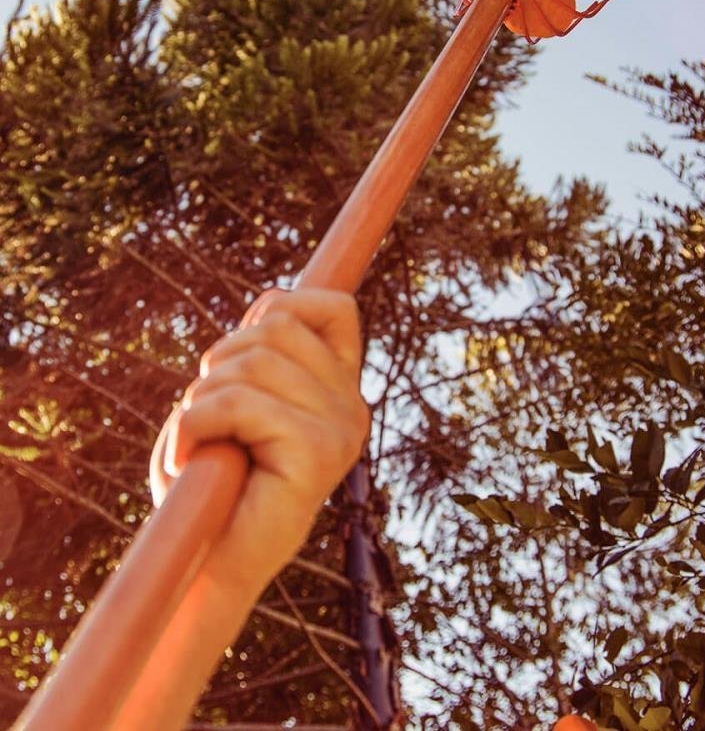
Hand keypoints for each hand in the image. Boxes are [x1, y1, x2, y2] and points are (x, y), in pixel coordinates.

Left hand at [150, 288, 368, 596]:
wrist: (207, 568)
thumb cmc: (211, 483)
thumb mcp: (233, 397)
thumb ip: (257, 347)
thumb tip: (273, 301)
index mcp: (339, 389)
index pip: (333, 307)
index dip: (282, 308)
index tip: (242, 350)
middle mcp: (351, 405)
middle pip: (276, 325)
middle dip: (219, 360)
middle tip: (206, 415)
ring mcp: (341, 428)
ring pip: (252, 362)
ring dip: (201, 398)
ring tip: (197, 442)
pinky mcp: (318, 452)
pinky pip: (238, 403)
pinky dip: (192, 425)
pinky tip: (188, 460)